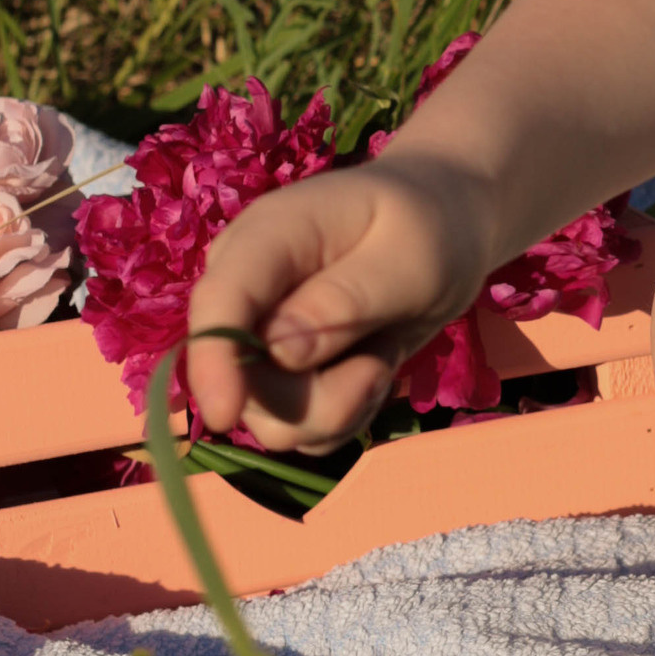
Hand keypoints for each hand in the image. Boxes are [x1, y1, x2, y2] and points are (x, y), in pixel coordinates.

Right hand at [182, 154, 496, 450]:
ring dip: (339, 408)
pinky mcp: (280, 374)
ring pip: (271, 419)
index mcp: (265, 238)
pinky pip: (300, 428)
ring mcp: (258, 337)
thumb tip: (277, 350)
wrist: (443, 227)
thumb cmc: (428, 228)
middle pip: (243, 381)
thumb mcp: (409, 258)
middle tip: (382, 362)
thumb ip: (346, 301)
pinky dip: (346, 413)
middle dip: (317, 398)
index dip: (211, 362)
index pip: (218, 303)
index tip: (224, 416)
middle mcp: (247, 292)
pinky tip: (373, 369)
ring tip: (381, 355)